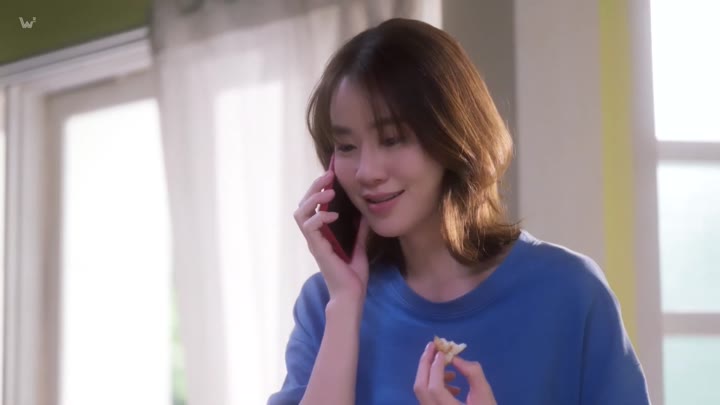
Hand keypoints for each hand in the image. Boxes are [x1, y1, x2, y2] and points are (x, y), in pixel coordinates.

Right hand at [293, 170, 370, 300]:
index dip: (318, 188)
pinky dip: (319, 216)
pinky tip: (333, 214)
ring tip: (329, 191)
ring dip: (313, 198)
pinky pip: (309, 226)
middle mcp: (314, 235)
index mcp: (322, 233)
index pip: (312, 205)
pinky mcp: (317, 248)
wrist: (351, 294)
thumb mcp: (359, 245)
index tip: (331, 175)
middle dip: (314, 187)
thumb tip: (365, 212)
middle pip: (303, 203)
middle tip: (328, 176)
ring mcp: (314, 241)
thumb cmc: (353, 274)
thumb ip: (359, 229)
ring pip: (300, 212)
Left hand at [414, 342, 496, 404]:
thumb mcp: (486, 396)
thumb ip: (473, 374)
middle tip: (433, 346)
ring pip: (422, 392)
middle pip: (420, 388)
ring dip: (430, 374)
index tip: (443, 352)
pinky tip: (454, 387)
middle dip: (425, 364)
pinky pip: (426, 397)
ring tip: (452, 371)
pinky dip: (434, 385)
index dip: (436, 367)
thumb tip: (456, 358)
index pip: (434, 388)